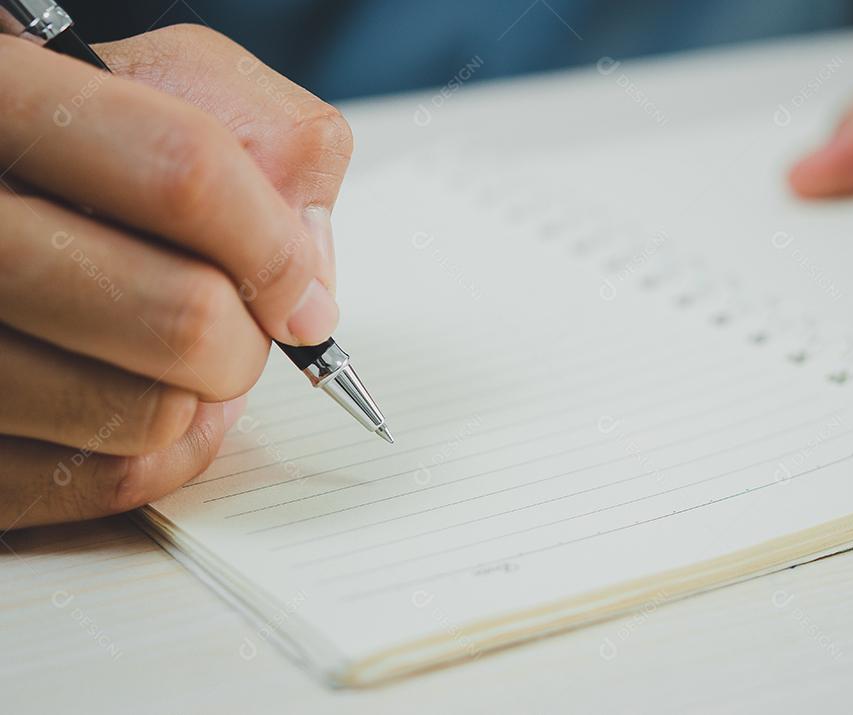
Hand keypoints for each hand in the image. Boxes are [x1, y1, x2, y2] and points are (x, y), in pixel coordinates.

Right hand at [0, 25, 353, 528]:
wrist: (3, 182)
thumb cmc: (93, 138)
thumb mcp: (178, 83)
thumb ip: (275, 143)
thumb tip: (311, 277)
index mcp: (10, 104)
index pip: (187, 176)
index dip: (277, 248)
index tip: (304, 295)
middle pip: (183, 319)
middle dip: (250, 338)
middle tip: (245, 328)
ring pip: (148, 417)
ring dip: (207, 398)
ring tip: (186, 356)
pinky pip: (103, 484)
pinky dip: (163, 455)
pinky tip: (150, 400)